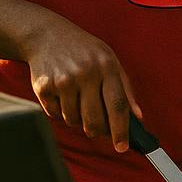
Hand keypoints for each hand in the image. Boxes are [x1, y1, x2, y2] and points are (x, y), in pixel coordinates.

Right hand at [23, 19, 140, 150]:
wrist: (47, 35)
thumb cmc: (84, 50)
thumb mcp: (110, 60)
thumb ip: (125, 88)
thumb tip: (137, 117)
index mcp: (106, 67)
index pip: (117, 106)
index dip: (121, 130)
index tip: (122, 147)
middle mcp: (85, 74)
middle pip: (95, 120)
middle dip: (98, 131)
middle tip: (98, 129)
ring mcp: (63, 81)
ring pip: (74, 120)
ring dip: (77, 118)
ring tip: (77, 98)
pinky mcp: (44, 87)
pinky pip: (55, 115)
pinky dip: (60, 111)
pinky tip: (61, 93)